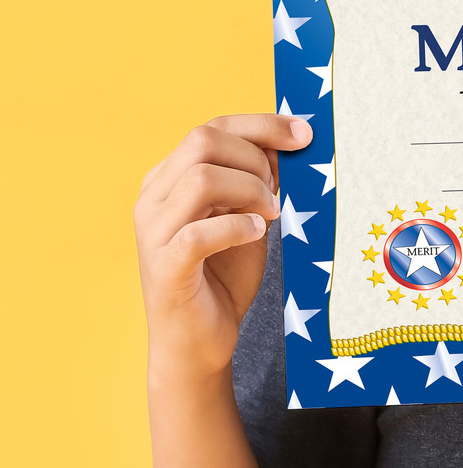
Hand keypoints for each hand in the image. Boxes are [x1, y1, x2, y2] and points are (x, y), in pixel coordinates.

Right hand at [135, 114, 312, 383]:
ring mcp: (153, 233)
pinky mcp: (164, 268)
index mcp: (169, 178)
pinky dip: (236, 228)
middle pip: (202, 140)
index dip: (262, 125)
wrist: (198, 343)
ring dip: (249, 191)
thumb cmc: (225, 274)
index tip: (305, 134)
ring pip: (201, 179)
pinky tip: (256, 235)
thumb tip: (291, 142)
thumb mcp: (248, 215)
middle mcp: (153, 198)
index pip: (212, 127)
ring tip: (270, 216)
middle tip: (278, 193)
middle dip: (255, 158)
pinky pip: (197, 233)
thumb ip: (258, 180)